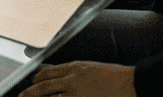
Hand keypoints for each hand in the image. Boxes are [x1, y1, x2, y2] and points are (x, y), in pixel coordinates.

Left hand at [20, 61, 134, 96]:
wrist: (132, 84)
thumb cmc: (116, 77)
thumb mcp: (92, 68)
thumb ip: (76, 73)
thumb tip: (64, 77)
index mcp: (74, 68)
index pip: (47, 73)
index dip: (36, 79)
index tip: (32, 82)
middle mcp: (71, 81)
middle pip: (42, 88)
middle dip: (29, 94)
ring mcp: (76, 95)